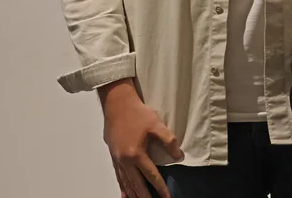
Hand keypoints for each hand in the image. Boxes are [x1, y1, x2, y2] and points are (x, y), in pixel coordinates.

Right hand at [99, 80, 183, 197]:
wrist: (117, 103)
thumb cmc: (137, 113)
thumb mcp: (156, 124)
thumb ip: (168, 141)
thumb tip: (178, 155)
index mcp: (137, 154)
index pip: (151, 176)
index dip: (160, 188)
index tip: (167, 197)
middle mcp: (125, 160)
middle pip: (137, 185)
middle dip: (146, 197)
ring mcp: (117, 159)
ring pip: (126, 183)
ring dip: (134, 194)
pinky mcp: (113, 156)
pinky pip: (118, 176)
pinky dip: (122, 187)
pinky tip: (124, 194)